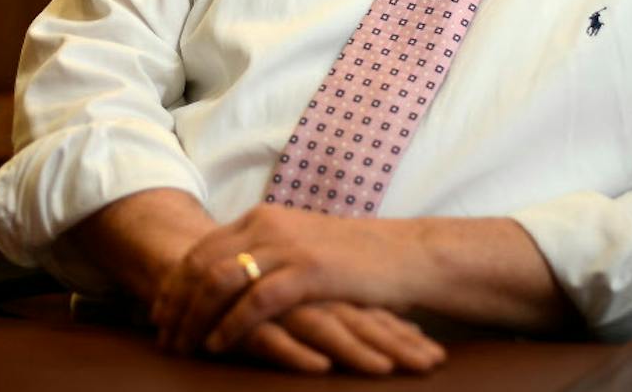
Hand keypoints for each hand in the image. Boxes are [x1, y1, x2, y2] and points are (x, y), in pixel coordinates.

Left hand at [152, 205, 427, 356]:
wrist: (405, 254)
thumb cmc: (353, 257)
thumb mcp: (300, 246)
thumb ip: (265, 254)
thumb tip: (229, 277)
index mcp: (262, 217)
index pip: (202, 247)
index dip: (175, 282)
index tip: (159, 311)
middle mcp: (267, 225)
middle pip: (202, 263)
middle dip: (176, 303)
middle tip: (162, 335)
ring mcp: (288, 246)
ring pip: (220, 280)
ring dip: (194, 317)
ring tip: (183, 345)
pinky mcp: (309, 271)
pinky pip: (256, 301)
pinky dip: (231, 325)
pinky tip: (218, 345)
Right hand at [231, 302, 445, 374]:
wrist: (195, 263)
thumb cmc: (255, 288)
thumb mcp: (303, 302)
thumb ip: (342, 315)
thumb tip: (396, 333)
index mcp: (322, 291)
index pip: (369, 315)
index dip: (401, 336)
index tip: (437, 358)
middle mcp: (306, 296)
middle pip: (357, 321)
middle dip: (395, 345)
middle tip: (430, 364)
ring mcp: (278, 305)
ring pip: (323, 327)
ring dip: (356, 350)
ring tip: (386, 369)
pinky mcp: (246, 320)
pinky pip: (273, 338)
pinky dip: (297, 354)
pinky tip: (320, 368)